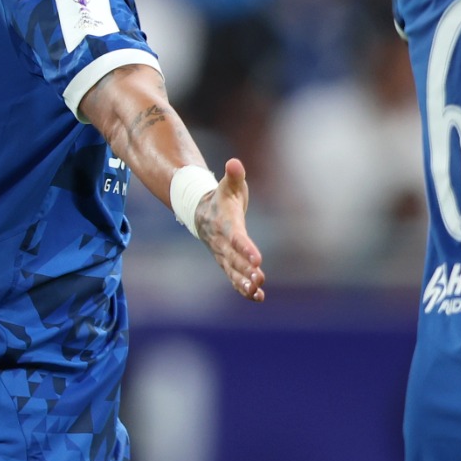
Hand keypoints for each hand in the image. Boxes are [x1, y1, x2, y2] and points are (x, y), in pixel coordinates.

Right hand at [194, 157, 265, 301]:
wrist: (200, 211)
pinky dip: (243, 288)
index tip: (257, 259)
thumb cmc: (222, 196)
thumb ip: (234, 175)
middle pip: (234, 258)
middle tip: (259, 278)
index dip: (246, 249)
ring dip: (244, 282)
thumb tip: (234, 163)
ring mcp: (222, 254)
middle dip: (246, 270)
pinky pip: (234, 277)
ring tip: (257, 291)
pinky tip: (258, 297)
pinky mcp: (226, 262)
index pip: (236, 237)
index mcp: (225, 223)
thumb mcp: (229, 184)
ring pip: (233, 271)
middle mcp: (222, 242)